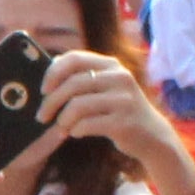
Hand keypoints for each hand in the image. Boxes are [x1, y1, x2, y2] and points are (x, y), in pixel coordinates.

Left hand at [39, 46, 184, 183]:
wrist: (152, 135)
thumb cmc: (119, 111)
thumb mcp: (107, 87)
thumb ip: (84, 77)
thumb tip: (49, 71)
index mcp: (111, 65)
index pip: (74, 58)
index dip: (53, 73)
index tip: (43, 90)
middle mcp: (119, 78)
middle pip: (72, 84)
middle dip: (50, 102)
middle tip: (41, 116)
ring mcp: (123, 100)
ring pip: (77, 106)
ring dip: (62, 119)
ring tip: (61, 127)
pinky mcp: (123, 122)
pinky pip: (87, 124)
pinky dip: (75, 130)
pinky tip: (76, 133)